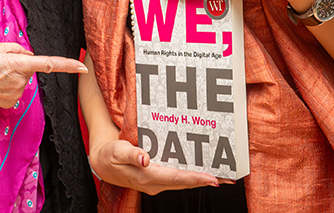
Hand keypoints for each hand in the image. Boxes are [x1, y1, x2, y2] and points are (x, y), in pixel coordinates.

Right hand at [0, 42, 86, 107]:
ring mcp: (16, 93)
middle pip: (30, 71)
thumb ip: (18, 49)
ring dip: (12, 78)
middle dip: (20, 67)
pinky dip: (7, 88)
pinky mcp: (11, 102)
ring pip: (21, 82)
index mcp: (20, 63)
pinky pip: (14, 91)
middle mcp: (21, 80)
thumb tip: (29, 55)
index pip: (50, 63)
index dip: (68, 65)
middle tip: (2, 65)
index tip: (82, 67)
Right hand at [91, 138, 222, 194]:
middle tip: (229, 178)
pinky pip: (179, 178)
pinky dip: (192, 176)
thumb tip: (145, 159)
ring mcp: (158, 182)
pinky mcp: (158, 179)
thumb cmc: (110, 155)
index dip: (195, 178)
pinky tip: (203, 170)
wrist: (103, 164)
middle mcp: (155, 183)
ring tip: (223, 175)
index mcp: (147, 176)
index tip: (213, 179)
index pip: (176, 178)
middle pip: (185, 182)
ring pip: (184, 182)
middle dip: (207, 180)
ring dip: (202, 179)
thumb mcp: (117, 151)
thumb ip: (131, 154)